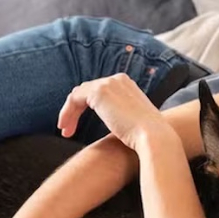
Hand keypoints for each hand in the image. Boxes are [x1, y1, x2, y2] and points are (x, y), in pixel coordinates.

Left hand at [57, 73, 178, 152]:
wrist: (153, 137)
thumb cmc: (146, 137)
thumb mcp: (132, 122)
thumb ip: (120, 117)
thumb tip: (113, 124)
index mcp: (126, 85)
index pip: (98, 91)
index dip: (85, 108)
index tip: (79, 126)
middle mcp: (117, 79)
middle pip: (86, 91)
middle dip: (75, 110)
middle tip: (68, 130)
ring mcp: (108, 83)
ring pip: (78, 95)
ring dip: (69, 113)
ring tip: (65, 131)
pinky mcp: (99, 92)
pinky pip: (74, 98)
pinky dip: (67, 112)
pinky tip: (65, 128)